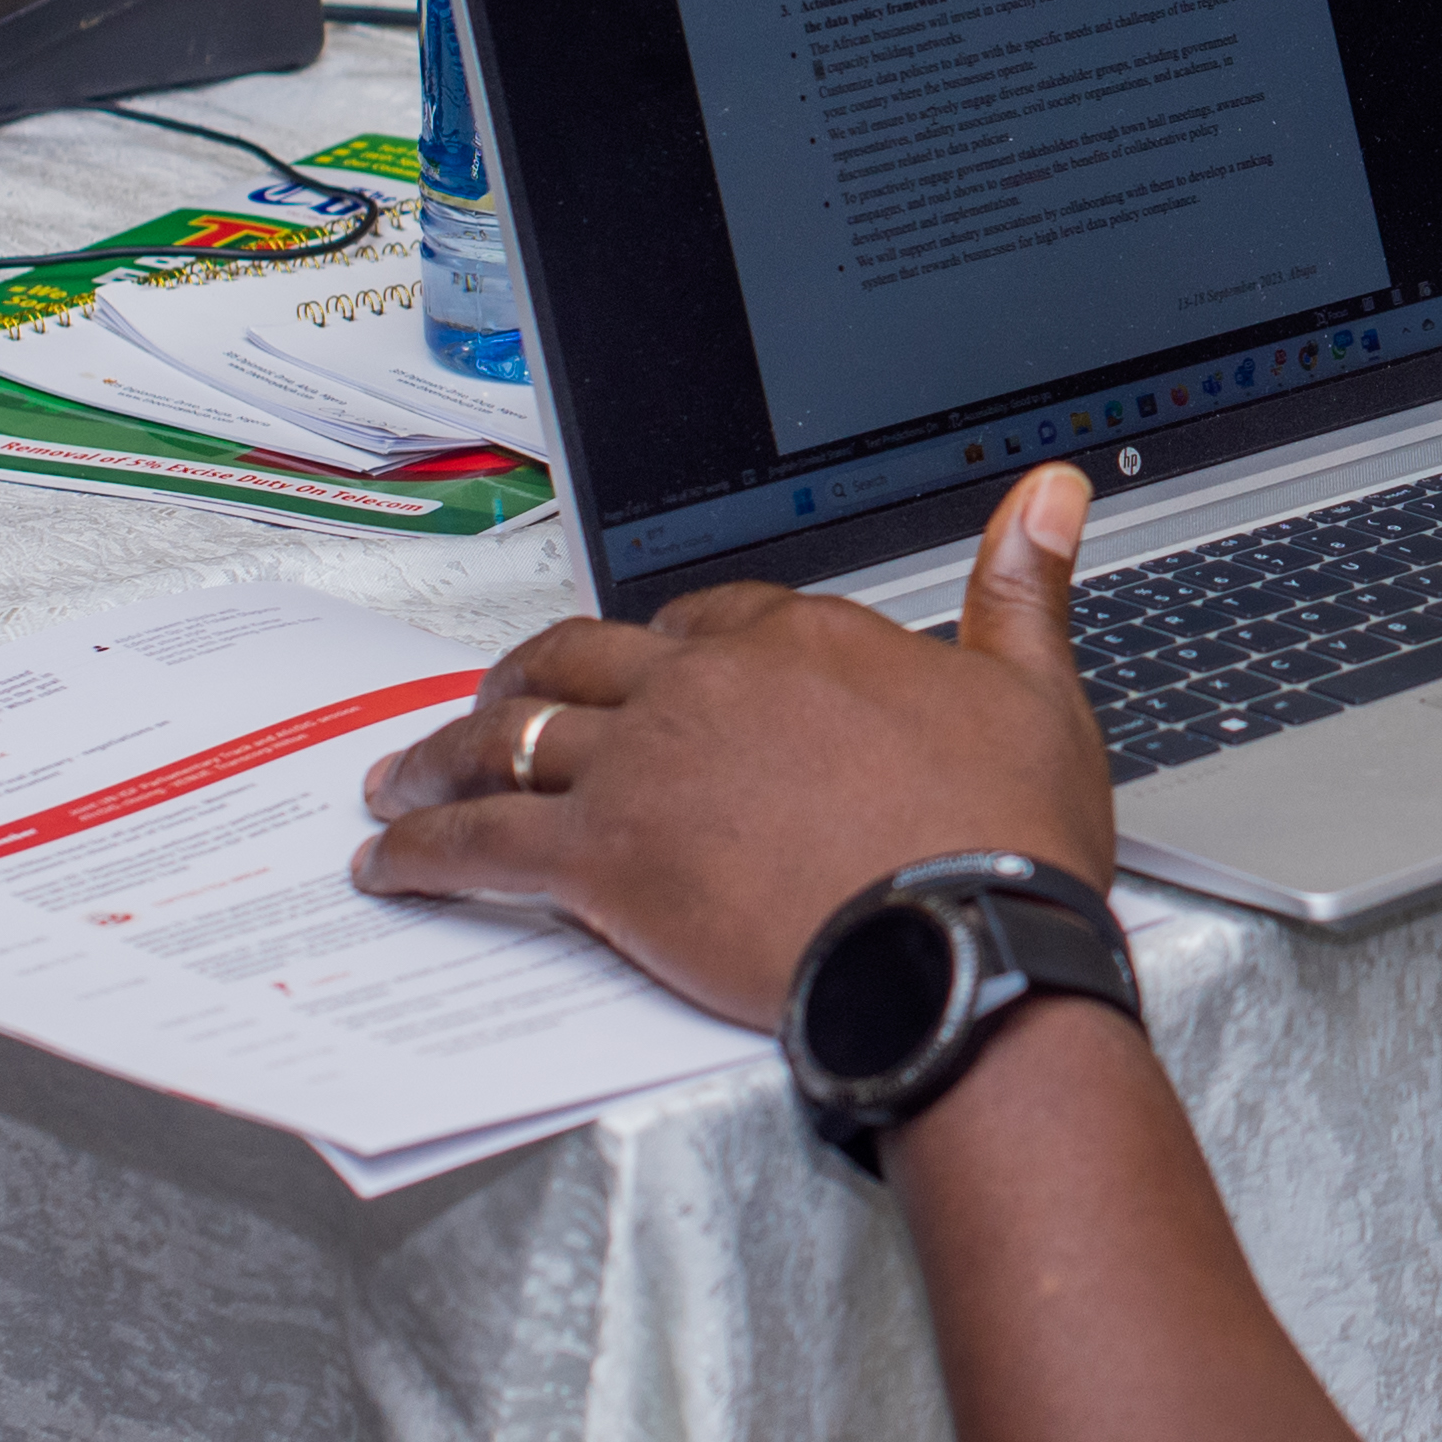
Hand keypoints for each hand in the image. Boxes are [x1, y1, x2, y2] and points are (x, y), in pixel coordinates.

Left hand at [356, 461, 1116, 1018]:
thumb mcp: (1032, 690)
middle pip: (580, 658)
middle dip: (523, 680)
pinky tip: (392, 862)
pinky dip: (424, 848)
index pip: (701, 618)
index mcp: (799, 637)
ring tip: (404, 779)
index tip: (648, 674)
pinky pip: (481, 841)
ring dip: (445, 755)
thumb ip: (1019, 585)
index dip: (666, 649)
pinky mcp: (604, 860)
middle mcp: (705, 684)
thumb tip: (1049, 490)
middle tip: (490, 707)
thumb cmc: (1003, 840)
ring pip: (511, 737)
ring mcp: (644, 767)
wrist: (966, 951)